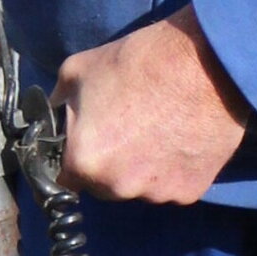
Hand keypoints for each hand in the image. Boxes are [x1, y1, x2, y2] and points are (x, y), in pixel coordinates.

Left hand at [55, 8, 249, 205]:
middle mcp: (118, 187)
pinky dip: (174, 170)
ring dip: (143, 169)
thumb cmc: (138, 62)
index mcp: (84, 162)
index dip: (75, 159)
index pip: (66, 179)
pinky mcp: (189, 192)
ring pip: (140, 188)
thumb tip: (51, 118)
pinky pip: (172, 186)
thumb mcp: (77, 70)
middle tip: (128, 130)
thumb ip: (57, 103)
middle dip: (110, 164)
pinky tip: (181, 139)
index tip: (88, 144)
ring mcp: (156, 193)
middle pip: (105, 186)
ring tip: (159, 132)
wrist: (204, 62)